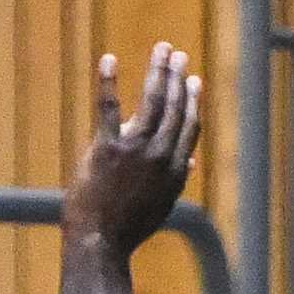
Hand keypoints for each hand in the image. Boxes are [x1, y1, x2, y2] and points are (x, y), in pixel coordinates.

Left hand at [62, 45, 200, 254]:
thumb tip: (189, 160)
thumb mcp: (160, 205)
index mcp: (174, 170)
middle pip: (174, 108)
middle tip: (176, 54)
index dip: (192, 100)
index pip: (189, 126)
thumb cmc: (126, 228)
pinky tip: (108, 59)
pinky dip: (108, 81)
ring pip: (152, 101)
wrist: (99, 244)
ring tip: (161, 49)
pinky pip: (109, 107)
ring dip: (158, 71)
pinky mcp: (106, 149)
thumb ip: (176, 179)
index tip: (193, 80)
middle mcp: (160, 156)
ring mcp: (134, 151)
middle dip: (177, 77)